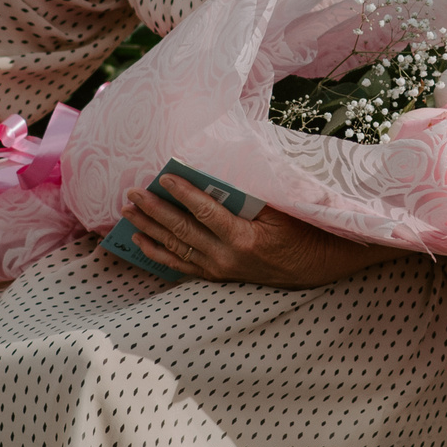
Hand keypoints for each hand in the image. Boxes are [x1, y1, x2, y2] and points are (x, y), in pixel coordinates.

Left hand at [119, 175, 386, 287]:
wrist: (318, 265)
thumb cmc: (302, 228)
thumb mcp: (282, 208)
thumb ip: (250, 192)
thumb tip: (219, 170)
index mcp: (244, 239)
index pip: (206, 212)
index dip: (183, 194)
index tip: (164, 176)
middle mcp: (228, 258)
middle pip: (182, 231)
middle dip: (154, 211)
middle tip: (131, 193)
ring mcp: (221, 270)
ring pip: (176, 249)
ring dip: (150, 230)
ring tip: (128, 213)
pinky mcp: (218, 276)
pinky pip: (181, 266)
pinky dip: (159, 253)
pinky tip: (141, 241)